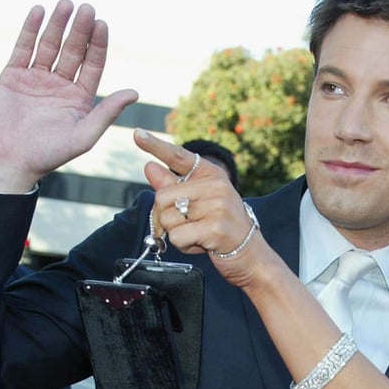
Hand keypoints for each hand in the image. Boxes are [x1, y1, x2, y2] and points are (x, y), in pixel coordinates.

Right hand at [0, 0, 137, 192]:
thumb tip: (135, 92)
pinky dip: (30, 30)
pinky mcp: (13, 76)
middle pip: (72, 51)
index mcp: (79, 97)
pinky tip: (38, 12)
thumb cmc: (50, 154)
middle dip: (79, 30)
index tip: (102, 24)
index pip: (92, 64)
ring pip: (49, 46)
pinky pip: (23, 48)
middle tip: (86, 8)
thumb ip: (107, 112)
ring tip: (65, 5)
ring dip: (57, 25)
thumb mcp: (84, 134)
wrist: (10, 162)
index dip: (97, 44)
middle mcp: (60, 85)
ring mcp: (36, 78)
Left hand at [135, 129, 280, 287]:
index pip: (178, 156)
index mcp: (211, 175)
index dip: (156, 145)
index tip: (137, 134)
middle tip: (183, 226)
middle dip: (163, 217)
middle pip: (162, 196)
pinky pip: (177, 236)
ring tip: (197, 234)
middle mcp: (216, 186)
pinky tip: (200, 243)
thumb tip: (150, 167)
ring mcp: (217, 206)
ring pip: (167, 218)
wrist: (251, 254)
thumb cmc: (221, 226)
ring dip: (175, 233)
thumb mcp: (198, 202)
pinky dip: (182, 245)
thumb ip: (173, 185)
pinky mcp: (215, 228)